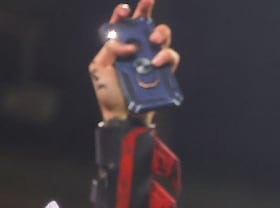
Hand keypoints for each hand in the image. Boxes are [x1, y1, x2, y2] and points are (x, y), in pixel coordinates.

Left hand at [91, 2, 179, 122]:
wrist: (123, 115)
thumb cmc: (109, 92)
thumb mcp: (98, 66)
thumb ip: (110, 49)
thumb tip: (130, 45)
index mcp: (119, 46)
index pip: (122, 24)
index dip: (123, 13)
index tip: (125, 9)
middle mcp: (137, 50)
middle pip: (145, 24)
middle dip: (146, 11)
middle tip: (147, 8)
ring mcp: (152, 60)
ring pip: (163, 38)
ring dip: (160, 33)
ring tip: (154, 40)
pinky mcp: (164, 73)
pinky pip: (172, 58)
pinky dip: (166, 56)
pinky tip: (157, 62)